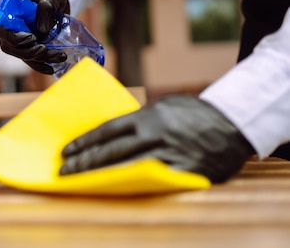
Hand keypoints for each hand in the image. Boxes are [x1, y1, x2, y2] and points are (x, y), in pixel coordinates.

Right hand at [0, 0, 70, 74]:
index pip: (3, 30)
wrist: (56, 0)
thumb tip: (41, 30)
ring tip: (60, 57)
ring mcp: (18, 39)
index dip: (15, 39)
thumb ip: (46, 8)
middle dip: (29, 52)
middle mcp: (10, 27)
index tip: (32, 38)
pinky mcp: (27, 47)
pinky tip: (52, 68)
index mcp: (9, 12)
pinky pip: (30, 60)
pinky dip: (40, 65)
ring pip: (22, 55)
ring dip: (40, 59)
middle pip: (11, 47)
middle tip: (46, 50)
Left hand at [59, 95, 254, 182]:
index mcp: (148, 116)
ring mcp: (169, 155)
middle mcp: (155, 135)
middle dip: (85, 162)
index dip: (84, 142)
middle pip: (112, 151)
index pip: (107, 130)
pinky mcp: (183, 172)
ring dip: (102, 176)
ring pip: (128, 168)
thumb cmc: (193, 113)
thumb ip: (139, 118)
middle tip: (65, 171)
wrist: (233, 123)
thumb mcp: (164, 107)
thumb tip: (112, 132)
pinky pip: (152, 181)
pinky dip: (131, 186)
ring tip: (82, 182)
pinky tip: (115, 190)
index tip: (66, 151)